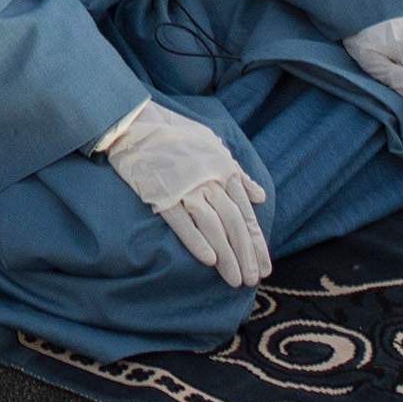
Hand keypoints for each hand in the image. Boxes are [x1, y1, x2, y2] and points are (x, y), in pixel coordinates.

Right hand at [99, 100, 271, 287]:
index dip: (256, 241)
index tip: (265, 265)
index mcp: (223, 170)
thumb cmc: (176, 133)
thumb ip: (238, 173)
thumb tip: (260, 196)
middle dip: (245, 254)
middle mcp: (209, 180)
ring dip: (226, 255)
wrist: (137, 122)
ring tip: (234, 279)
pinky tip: (209, 261)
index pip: (245, 212)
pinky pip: (182, 221)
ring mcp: (186, 187)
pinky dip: (196, 241)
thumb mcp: (213, 146)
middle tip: (252, 280)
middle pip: (233, 223)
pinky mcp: (161, 193)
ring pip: (213, 226)